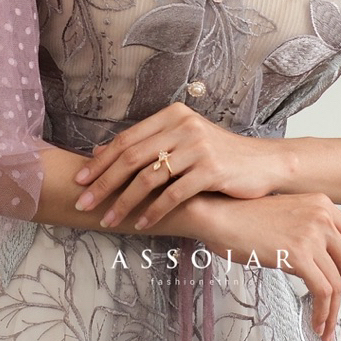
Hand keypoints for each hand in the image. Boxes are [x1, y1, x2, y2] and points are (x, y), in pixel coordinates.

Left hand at [72, 102, 285, 229]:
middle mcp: (183, 126)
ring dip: (124, 203)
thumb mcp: (183, 140)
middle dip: (103, 183)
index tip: (80, 180)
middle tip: (83, 203)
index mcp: (172, 115)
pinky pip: (173, 194)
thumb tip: (101, 151)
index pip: (127, 139)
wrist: (261, 163)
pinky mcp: (211, 170)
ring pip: (149, 178)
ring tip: (108, 220)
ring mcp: (197, 147)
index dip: (101, 161)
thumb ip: (149, 143)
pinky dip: (154, 211)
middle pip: (132, 157)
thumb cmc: (218, 153)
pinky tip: (142, 224)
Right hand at [194, 191, 340, 340]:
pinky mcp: (299, 253)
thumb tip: (328, 261)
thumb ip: (312, 231)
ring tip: (327, 328)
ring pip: (340, 283)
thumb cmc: (245, 217)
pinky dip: (323, 312)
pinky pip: (323, 291)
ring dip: (336, 313)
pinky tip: (316, 321)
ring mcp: (312, 233)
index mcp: (323, 204)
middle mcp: (322, 215)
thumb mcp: (288, 215)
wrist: (220, 214)